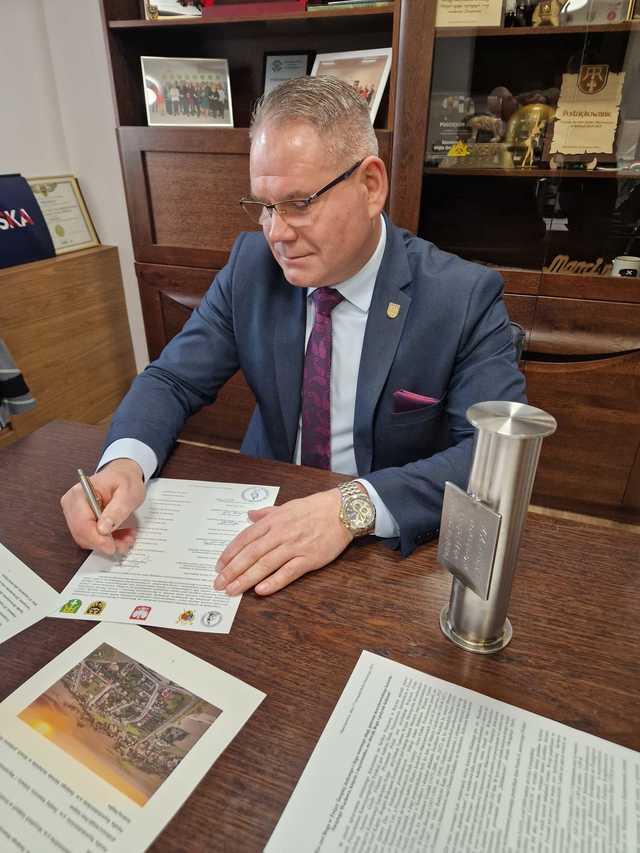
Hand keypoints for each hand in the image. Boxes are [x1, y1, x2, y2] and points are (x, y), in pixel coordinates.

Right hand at [60, 459, 145, 555]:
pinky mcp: (79, 520)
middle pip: (82, 534)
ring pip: (86, 539)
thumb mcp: (128, 493)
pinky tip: (119, 536)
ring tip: (126, 538)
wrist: (122, 475)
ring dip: (106, 543)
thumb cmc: (125, 480)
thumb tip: (102, 529)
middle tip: (126, 543)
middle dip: (104, 543)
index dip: (97, 540)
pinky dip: (105, 540)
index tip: (112, 547)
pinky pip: (89, 536)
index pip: (82, 524)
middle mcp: (71, 504)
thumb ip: (117, 510)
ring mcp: (73, 513)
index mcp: (80, 493)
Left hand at [214, 489, 352, 595]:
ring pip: (265, 564)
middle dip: (232, 570)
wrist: (342, 511)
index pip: (245, 539)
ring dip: (246, 579)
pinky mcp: (309, 558)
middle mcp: (280, 533)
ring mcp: (294, 546)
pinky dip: (273, 582)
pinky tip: (260, 590)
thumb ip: (266, 513)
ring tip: (232, 590)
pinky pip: (288, 572)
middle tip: (218, 584)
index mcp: (273, 521)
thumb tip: (249, 516)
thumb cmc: (314, 508)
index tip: (218, 567)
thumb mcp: (287, 506)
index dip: (230, 554)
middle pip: (251, 554)